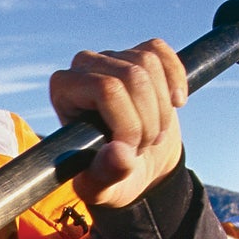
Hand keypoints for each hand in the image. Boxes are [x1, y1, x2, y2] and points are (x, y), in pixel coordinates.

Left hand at [47, 39, 186, 208]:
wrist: (137, 165)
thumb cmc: (110, 175)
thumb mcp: (102, 188)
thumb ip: (104, 175)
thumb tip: (119, 152)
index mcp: (63, 91)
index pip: (106, 89)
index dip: (129, 121)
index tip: (131, 149)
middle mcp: (82, 67)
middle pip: (131, 76)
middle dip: (147, 119)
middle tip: (144, 146)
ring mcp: (112, 57)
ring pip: (148, 64)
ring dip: (161, 108)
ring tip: (153, 133)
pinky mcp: (138, 54)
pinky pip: (160, 51)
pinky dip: (175, 78)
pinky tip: (174, 102)